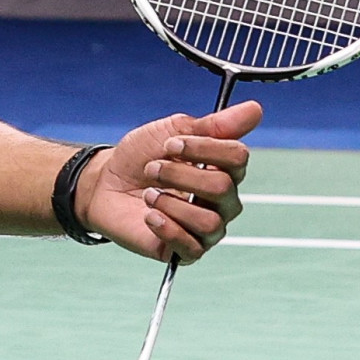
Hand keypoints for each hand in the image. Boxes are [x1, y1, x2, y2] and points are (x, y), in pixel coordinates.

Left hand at [76, 100, 261, 262]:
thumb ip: (213, 125)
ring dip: (171, 203)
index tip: (170, 144)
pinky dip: (167, 228)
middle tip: (151, 169)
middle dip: (179, 175)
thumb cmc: (140, 157)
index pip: (237, 157)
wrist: (104, 185)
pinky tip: (149, 216)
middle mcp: (223, 200)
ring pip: (209, 221)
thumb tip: (255, 109)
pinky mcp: (187, 250)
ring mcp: (207, 228)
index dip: (203, 148)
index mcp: (224, 168)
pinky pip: (193, 247)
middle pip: (222, 188)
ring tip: (148, 194)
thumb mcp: (171, 132)